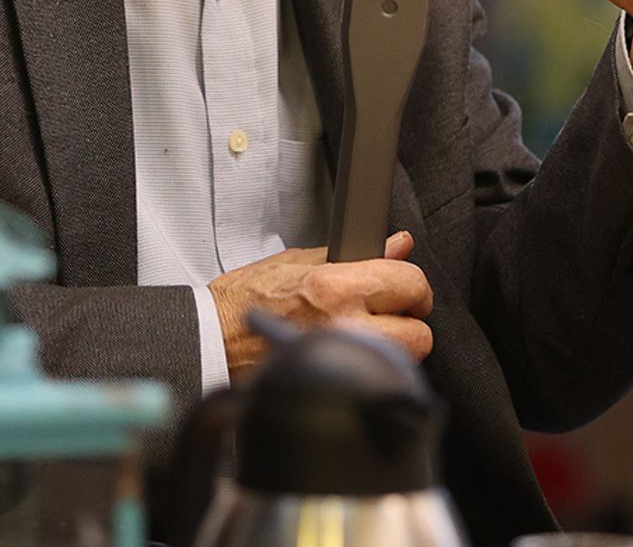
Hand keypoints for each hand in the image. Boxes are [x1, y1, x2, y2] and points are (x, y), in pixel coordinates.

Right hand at [209, 231, 432, 376]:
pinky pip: (374, 381)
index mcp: (334, 286)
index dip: (413, 285)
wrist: (213, 340)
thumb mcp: (298, 261)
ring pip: (402, 363)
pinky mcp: (333, 388)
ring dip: (393, 350)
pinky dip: (370, 370)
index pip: (410, 283)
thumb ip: (355, 254)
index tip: (405, 287)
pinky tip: (350, 356)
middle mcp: (342, 326)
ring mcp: (340, 363)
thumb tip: (398, 244)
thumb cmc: (246, 299)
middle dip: (409, 322)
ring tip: (365, 335)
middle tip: (390, 314)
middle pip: (418, 333)